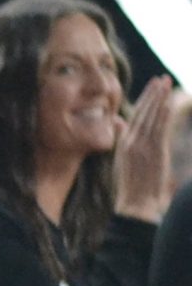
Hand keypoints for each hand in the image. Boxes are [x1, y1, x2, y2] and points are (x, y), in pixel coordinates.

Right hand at [115, 74, 175, 219]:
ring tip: (165, 83)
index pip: (134, 117)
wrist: (135, 206)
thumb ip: (122, 139)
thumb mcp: (122, 161)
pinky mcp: (152, 152)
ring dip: (159, 99)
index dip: (144, 100)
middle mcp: (131, 143)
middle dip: (152, 95)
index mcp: (123, 145)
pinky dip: (162, 114)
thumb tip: (118, 122)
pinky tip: (167, 102)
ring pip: (151, 118)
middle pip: (143, 113)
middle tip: (160, 79)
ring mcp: (141, 147)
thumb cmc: (131, 188)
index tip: (151, 86)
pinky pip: (158, 129)